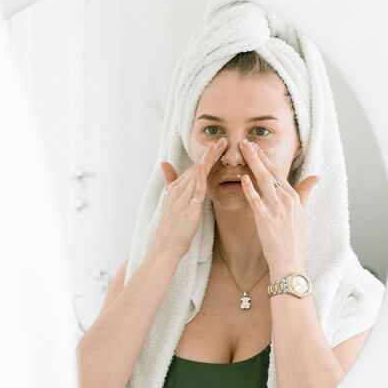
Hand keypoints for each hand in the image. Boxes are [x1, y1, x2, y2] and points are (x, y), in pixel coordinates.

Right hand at [153, 138, 227, 259]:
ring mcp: (181, 199)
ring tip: (219, 146)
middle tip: (222, 139)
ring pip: (196, 174)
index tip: (216, 145)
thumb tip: (164, 165)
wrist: (165, 247)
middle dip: (209, 153)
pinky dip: (199, 176)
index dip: (205, 156)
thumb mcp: (171, 205)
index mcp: (176, 190)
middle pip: (196, 167)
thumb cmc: (171, 229)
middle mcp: (177, 191)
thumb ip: (170, 183)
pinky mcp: (187, 209)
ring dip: (207, 159)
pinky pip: (195, 190)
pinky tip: (204, 166)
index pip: (193, 169)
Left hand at [238, 139, 320, 270]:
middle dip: (257, 155)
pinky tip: (243, 178)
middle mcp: (286, 200)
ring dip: (252, 164)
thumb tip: (316, 177)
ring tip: (242, 151)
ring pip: (262, 181)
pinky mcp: (265, 219)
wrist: (289, 261)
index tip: (257, 147)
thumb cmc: (293, 238)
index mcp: (294, 198)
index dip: (266, 159)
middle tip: (245, 142)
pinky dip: (249, 188)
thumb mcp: (303, 212)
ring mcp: (276, 209)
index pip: (278, 173)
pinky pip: (255, 200)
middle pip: (270, 172)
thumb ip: (305, 192)